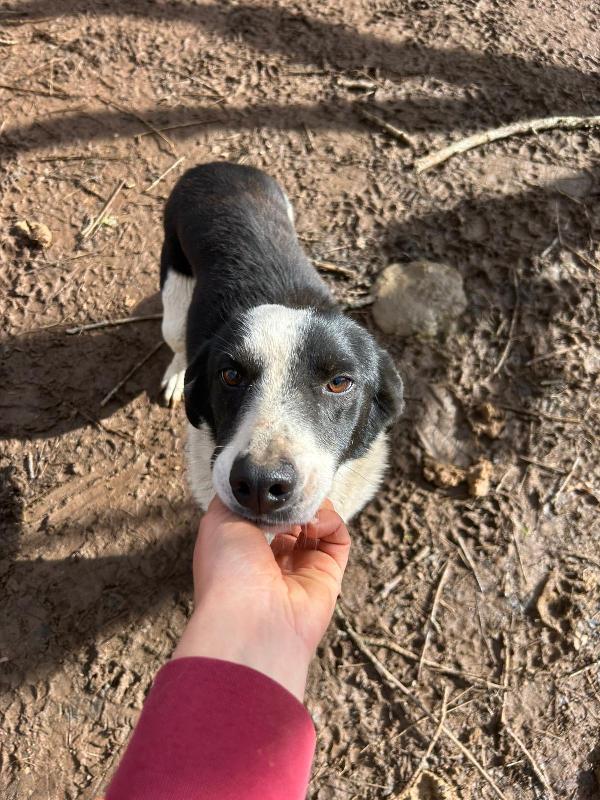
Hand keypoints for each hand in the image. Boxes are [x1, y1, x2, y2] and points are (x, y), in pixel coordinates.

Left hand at [172, 497, 350, 699]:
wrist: (249, 620)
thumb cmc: (227, 571)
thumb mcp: (218, 520)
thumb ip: (239, 498)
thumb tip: (267, 491)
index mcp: (241, 548)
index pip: (261, 513)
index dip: (268, 495)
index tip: (271, 481)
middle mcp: (270, 558)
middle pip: (291, 515)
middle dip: (292, 498)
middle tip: (289, 492)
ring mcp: (301, 567)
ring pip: (316, 524)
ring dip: (313, 506)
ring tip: (303, 507)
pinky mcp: (328, 574)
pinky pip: (338, 538)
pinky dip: (332, 522)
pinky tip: (316, 521)